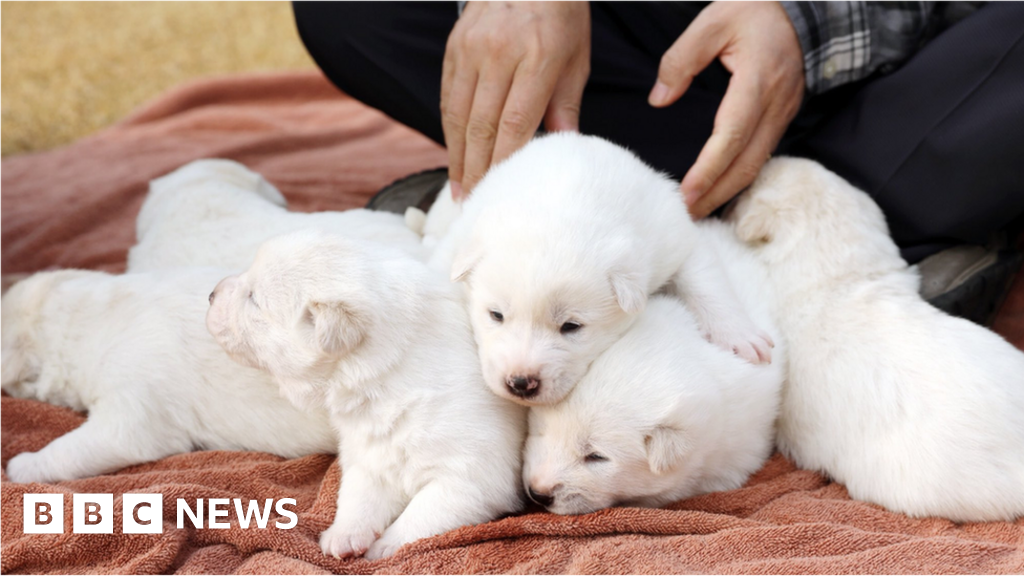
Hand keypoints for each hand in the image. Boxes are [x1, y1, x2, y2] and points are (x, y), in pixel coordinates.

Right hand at [441, 0, 589, 198]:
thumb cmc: (562, 15)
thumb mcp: (576, 58)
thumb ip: (566, 105)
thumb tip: (564, 149)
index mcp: (538, 58)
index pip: (515, 122)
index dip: (504, 162)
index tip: (500, 192)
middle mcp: (499, 54)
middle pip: (481, 125)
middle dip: (475, 169)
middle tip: (473, 203)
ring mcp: (471, 49)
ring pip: (457, 114)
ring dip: (457, 156)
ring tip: (459, 188)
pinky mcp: (454, 46)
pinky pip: (447, 96)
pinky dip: (449, 129)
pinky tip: (454, 153)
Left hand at [649, 0, 804, 218]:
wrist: (801, 7)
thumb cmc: (754, 10)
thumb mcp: (713, 21)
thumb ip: (682, 58)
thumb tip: (659, 98)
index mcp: (757, 82)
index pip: (731, 136)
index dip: (708, 169)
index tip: (686, 193)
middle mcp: (775, 105)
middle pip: (746, 163)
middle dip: (716, 194)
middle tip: (686, 216)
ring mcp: (783, 113)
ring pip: (757, 164)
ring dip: (727, 191)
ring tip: (698, 209)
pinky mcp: (783, 116)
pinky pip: (762, 154)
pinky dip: (740, 176)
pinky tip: (719, 189)